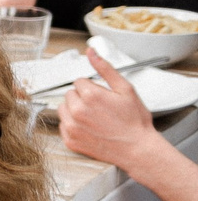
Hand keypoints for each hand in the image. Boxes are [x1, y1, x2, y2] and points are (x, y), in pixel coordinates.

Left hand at [61, 47, 167, 169]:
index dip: (93, 87)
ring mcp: (71, 127)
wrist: (137, 148)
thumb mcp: (125, 89)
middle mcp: (76, 111)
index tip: (102, 96)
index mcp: (90, 96)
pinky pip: (63, 125)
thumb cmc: (134, 121)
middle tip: (100, 107)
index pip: (79, 81)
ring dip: (75, 110)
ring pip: (64, 108)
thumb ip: (105, 69)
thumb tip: (91, 52)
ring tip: (94, 117)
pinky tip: (90, 127)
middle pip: (70, 94)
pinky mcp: (69, 140)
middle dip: (83, 97)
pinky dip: (73, 125)